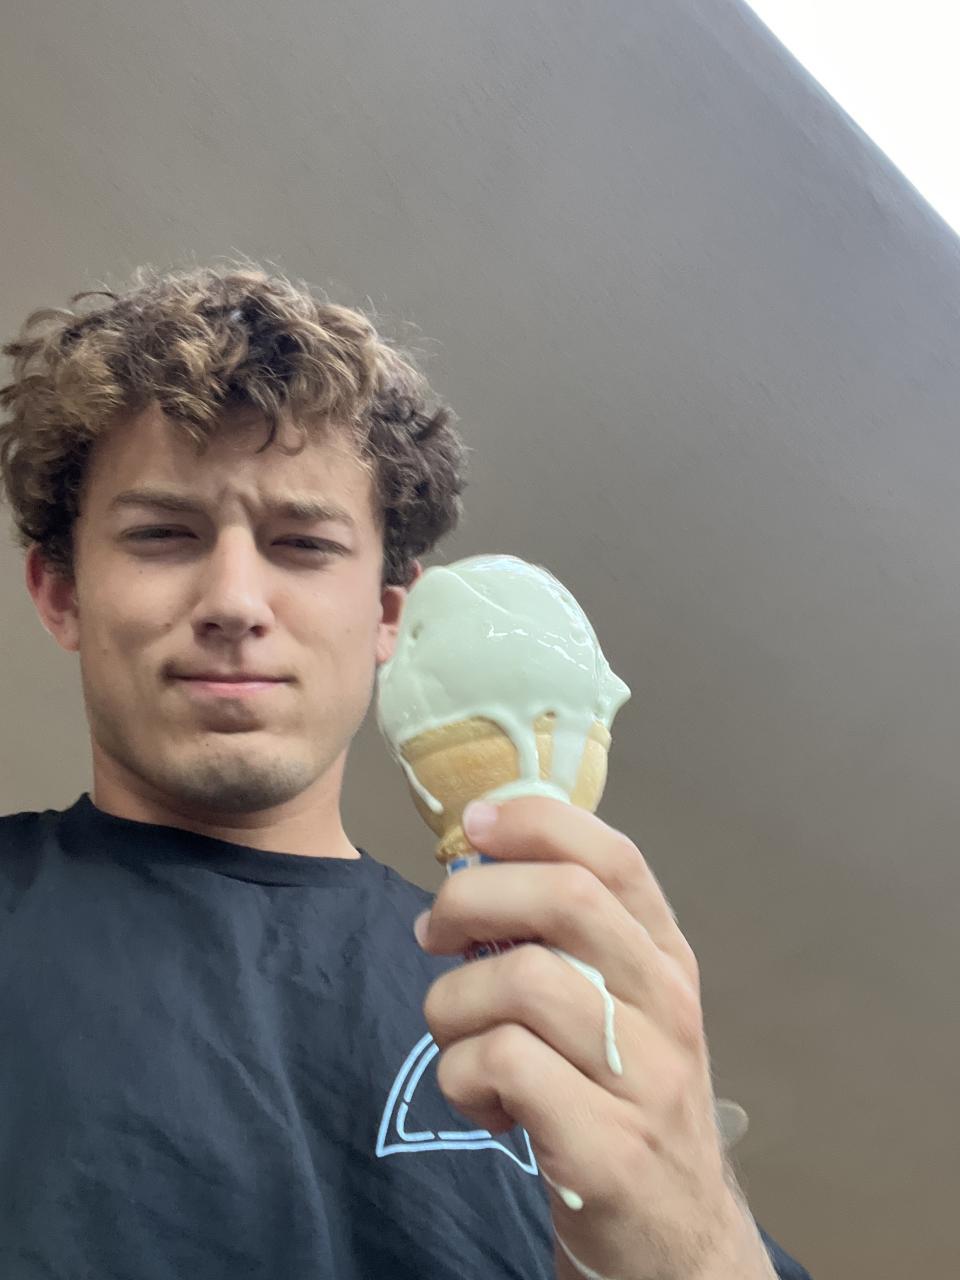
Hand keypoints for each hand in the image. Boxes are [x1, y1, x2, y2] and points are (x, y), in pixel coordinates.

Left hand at [415, 796, 776, 1279]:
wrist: (675, 1237)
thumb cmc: (622, 1098)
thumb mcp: (619, 1008)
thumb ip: (569, 940)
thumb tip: (477, 862)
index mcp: (665, 958)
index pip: (615, 856)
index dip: (536, 822)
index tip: (472, 827)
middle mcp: (666, 1005)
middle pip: (567, 899)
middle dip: (473, 899)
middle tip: (434, 935)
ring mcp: (644, 1077)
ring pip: (520, 981)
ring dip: (452, 1005)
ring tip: (457, 1040)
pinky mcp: (607, 1147)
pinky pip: (501, 1065)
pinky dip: (460, 1075)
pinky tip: (483, 1102)